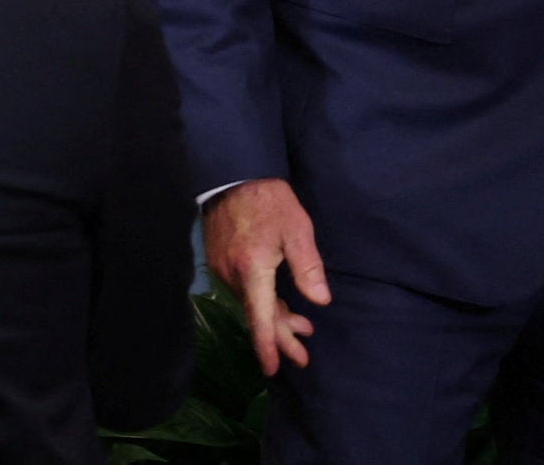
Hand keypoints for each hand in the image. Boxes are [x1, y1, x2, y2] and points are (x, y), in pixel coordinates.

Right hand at [204, 177, 329, 374]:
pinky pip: (245, 292)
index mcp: (252, 269)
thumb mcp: (296, 228)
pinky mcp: (222, 261)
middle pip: (257, 315)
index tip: (271, 369)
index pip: (260, 316)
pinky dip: (263, 303)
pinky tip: (281, 305)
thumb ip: (308, 265)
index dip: (267, 344)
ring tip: (302, 328)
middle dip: (281, 338)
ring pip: (252, 304)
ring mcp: (224, 269)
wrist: (233, 174)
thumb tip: (321, 300)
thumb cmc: (269, 200)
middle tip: (303, 356)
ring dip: (275, 318)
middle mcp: (233, 275)